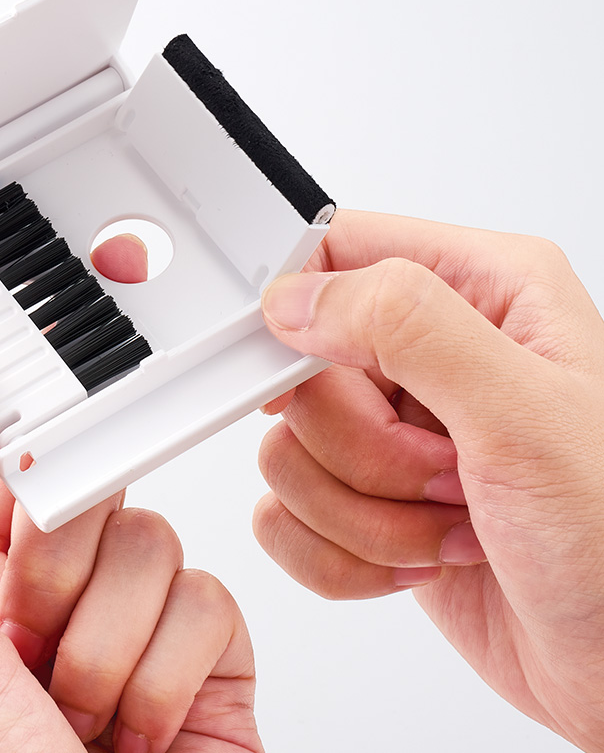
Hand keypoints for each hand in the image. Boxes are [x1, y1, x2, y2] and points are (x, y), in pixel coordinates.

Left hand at [0, 333, 262, 752]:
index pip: (2, 462)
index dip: (17, 428)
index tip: (25, 380)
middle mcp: (56, 596)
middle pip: (87, 490)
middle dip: (59, 573)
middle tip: (32, 642)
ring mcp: (137, 620)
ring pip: (152, 538)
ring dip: (113, 644)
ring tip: (87, 718)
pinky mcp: (209, 650)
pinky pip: (209, 593)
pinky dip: (174, 672)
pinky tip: (146, 729)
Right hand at [255, 210, 603, 751]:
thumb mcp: (525, 416)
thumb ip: (409, 328)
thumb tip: (300, 298)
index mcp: (482, 294)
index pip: (342, 252)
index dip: (301, 308)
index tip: (300, 373)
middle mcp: (431, 357)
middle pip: (303, 372)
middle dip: (362, 449)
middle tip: (444, 472)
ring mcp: (396, 433)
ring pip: (288, 450)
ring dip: (361, 512)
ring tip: (450, 524)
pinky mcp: (366, 501)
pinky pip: (285, 513)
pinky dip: (341, 555)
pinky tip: (423, 558)